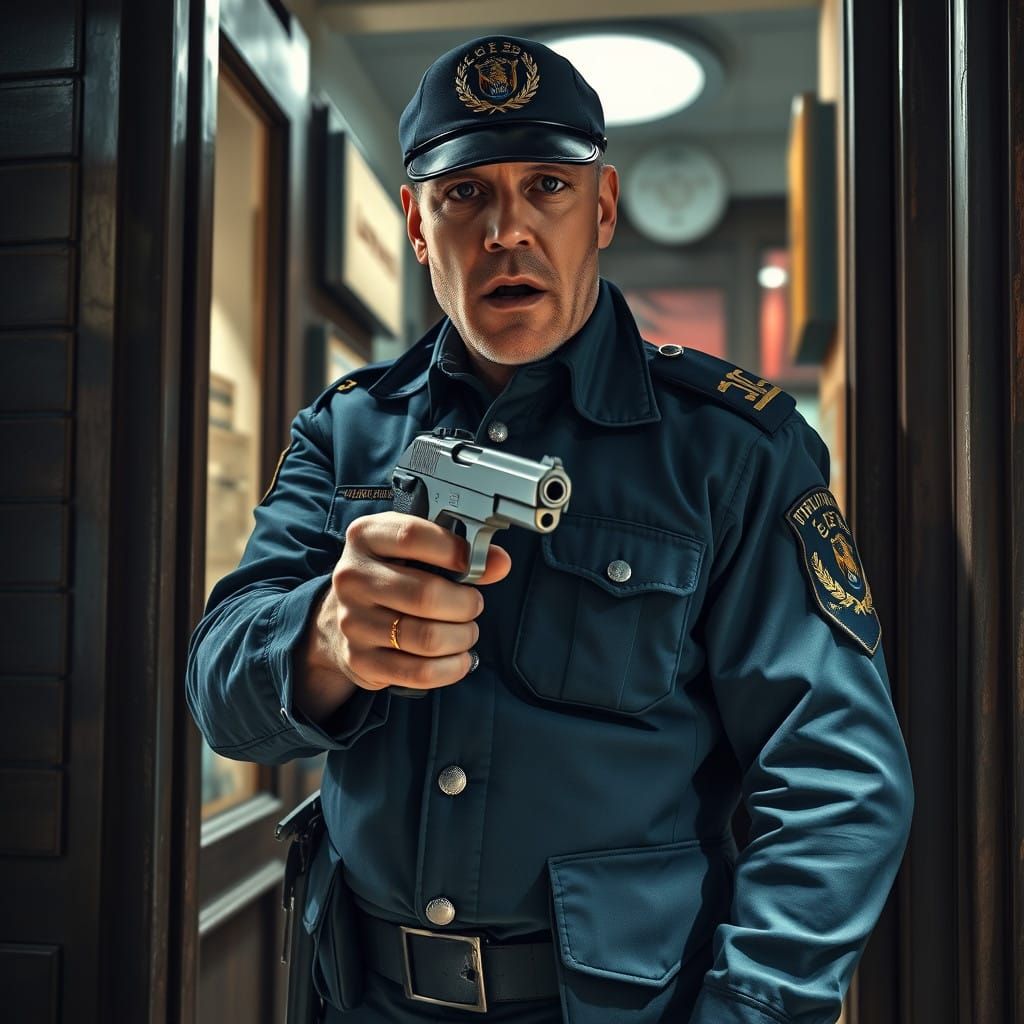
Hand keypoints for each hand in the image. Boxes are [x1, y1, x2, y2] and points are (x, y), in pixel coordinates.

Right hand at [295, 512, 511, 721]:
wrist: (339, 618)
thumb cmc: (390, 576)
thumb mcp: (414, 551)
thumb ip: (459, 550)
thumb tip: (498, 563)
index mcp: (365, 538)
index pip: (411, 536)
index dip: (452, 549)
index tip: (474, 562)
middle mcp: (353, 578)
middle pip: (425, 595)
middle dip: (465, 604)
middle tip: (474, 605)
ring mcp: (353, 621)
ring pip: (427, 638)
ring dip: (462, 637)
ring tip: (467, 631)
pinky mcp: (361, 659)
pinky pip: (419, 672)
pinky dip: (451, 667)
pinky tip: (459, 657)